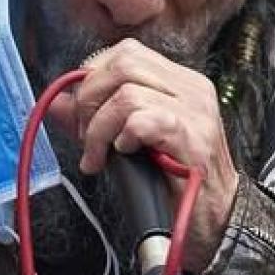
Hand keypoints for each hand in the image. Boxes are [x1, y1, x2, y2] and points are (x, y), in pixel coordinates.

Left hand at [49, 39, 240, 271]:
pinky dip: (123, 138)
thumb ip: (95, 119)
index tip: (83, 113)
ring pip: (127, 94)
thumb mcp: (130, 143)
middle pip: (124, 64)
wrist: (217, 222)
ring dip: (100, 129)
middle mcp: (192, 89)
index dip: (94, 77)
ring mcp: (196, 112)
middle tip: (87, 137)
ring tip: (100, 156)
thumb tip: (57, 104)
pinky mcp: (194, 139)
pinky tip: (125, 155)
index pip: (127, 53)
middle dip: (90, 100)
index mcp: (180, 83)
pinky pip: (144, 121)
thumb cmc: (176, 183)